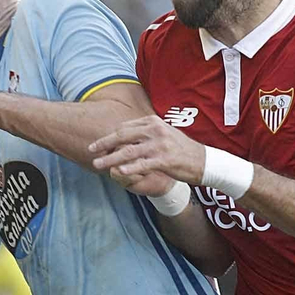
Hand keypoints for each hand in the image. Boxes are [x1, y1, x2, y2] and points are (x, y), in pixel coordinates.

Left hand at [90, 116, 206, 187]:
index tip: (99, 143)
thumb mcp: (163, 133)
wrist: (203, 161)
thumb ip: (145, 132)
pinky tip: (117, 172)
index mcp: (153, 122)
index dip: (110, 136)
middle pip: (122, 135)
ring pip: (128, 151)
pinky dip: (127, 168)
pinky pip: (141, 165)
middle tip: (90, 149)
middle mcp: (155, 130)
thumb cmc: (180, 149)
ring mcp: (159, 145)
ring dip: (110, 158)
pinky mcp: (164, 160)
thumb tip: (126, 132)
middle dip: (104, 143)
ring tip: (97, 164)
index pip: (125, 127)